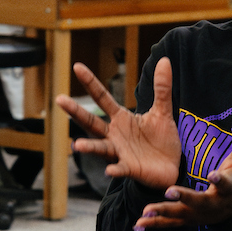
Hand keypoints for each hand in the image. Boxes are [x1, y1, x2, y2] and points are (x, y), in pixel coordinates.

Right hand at [56, 59, 231, 230]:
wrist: (172, 167)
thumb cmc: (162, 139)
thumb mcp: (163, 111)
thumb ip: (162, 88)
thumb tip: (164, 60)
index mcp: (121, 119)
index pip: (102, 98)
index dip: (90, 82)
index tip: (77, 66)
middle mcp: (115, 135)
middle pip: (91, 121)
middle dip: (76, 111)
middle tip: (60, 99)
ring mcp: (120, 152)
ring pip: (100, 147)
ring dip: (89, 146)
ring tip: (77, 145)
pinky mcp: (130, 168)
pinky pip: (120, 169)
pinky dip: (115, 169)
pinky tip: (109, 170)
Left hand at [138, 98, 231, 230]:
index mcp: (230, 187)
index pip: (226, 183)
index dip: (221, 180)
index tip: (213, 175)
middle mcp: (214, 204)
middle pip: (199, 201)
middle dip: (185, 197)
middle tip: (169, 191)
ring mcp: (199, 215)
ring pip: (181, 215)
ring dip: (163, 213)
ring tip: (146, 211)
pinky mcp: (187, 220)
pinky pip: (170, 223)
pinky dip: (155, 224)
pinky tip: (138, 225)